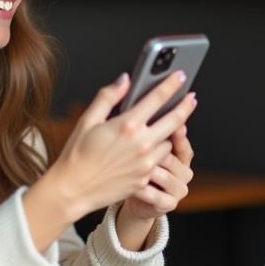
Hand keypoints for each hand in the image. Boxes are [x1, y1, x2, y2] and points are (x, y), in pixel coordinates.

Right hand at [22, 71, 196, 250]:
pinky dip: (158, 154)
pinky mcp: (145, 179)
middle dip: (185, 106)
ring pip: (168, 143)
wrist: (72, 190)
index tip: (180, 76)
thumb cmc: (77, 154)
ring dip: (168, 134)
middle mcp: (141, 144)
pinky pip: (160, 162)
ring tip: (161, 128)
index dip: (171, 85)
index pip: (157, 98)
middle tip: (192, 97)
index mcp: (127, 125)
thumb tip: (125, 79)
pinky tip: (151, 149)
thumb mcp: (88, 119)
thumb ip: (108, 96)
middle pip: (175, 121)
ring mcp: (145, 164)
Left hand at [117, 125, 194, 248]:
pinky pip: (156, 195)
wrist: (134, 199)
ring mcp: (179, 189)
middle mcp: (184, 172)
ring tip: (131, 165)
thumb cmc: (137, 167)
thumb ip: (153, 131)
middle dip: (156, 153)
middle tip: (140, 147)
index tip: (173, 126)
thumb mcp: (146, 148)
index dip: (178, 135)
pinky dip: (142, 190)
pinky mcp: (169, 204)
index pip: (183, 143)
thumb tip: (150, 109)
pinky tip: (130, 185)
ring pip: (164, 176)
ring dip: (147, 171)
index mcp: (181, 156)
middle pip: (172, 158)